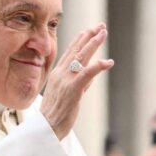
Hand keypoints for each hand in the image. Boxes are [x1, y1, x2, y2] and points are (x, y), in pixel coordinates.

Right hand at [40, 24, 112, 139]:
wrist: (46, 129)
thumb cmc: (56, 114)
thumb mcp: (67, 94)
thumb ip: (79, 82)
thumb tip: (92, 74)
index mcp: (57, 74)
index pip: (70, 52)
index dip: (81, 39)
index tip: (89, 29)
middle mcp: (60, 74)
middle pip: (77, 50)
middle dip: (89, 36)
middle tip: (100, 26)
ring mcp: (66, 80)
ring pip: (81, 57)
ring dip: (93, 44)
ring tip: (103, 33)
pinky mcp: (73, 90)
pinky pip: (87, 74)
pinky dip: (98, 66)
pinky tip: (108, 62)